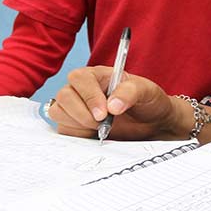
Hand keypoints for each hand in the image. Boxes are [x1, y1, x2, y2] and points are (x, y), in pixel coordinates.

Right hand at [48, 65, 187, 140]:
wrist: (152, 124)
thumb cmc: (148, 101)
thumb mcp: (146, 91)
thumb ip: (130, 92)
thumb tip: (112, 105)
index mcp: (97, 75)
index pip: (79, 79)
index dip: (89, 96)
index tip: (104, 113)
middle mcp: (82, 90)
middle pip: (64, 96)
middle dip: (82, 113)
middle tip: (103, 123)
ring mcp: (75, 108)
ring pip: (58, 112)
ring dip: (78, 124)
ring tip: (101, 128)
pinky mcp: (74, 126)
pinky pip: (63, 130)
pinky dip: (77, 135)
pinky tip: (95, 135)